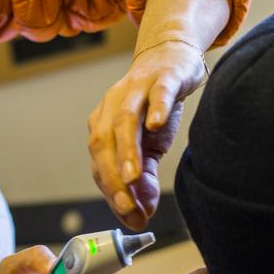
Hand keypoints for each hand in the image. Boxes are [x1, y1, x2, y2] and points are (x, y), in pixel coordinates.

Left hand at [88, 42, 200, 230]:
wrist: (172, 57)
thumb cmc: (156, 105)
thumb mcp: (150, 147)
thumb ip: (144, 179)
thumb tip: (142, 213)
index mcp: (103, 124)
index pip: (101, 163)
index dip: (112, 191)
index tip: (128, 216)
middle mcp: (112, 106)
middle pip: (105, 143)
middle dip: (114, 178)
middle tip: (128, 206)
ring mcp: (136, 89)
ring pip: (124, 120)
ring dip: (127, 151)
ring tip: (133, 177)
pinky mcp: (163, 77)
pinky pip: (156, 93)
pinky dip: (155, 109)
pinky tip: (156, 126)